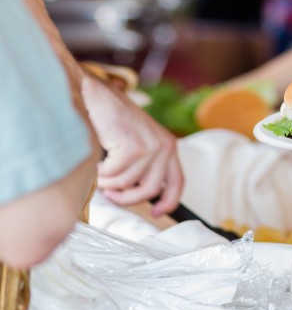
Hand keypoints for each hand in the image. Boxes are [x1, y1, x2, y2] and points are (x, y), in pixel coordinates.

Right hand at [82, 74, 183, 215]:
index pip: (177, 182)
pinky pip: (113, 175)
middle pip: (150, 190)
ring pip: (128, 184)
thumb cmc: (113, 121)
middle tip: (111, 194)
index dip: (169, 202)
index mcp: (169, 147)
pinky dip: (100, 173)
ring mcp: (150, 146)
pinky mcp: (133, 147)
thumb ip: (143, 166)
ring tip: (100, 172)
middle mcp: (165, 146)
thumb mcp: (137, 144)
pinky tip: (96, 161)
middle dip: (127, 198)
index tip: (156, 213)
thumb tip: (138, 197)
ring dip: (108, 184)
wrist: (97, 96)